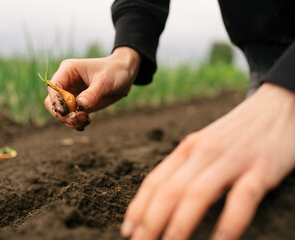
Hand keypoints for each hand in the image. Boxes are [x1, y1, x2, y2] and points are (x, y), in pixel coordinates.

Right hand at [44, 47, 140, 129]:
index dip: (57, 101)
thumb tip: (79, 106)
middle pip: (51, 102)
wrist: (125, 75)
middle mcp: (66, 82)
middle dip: (61, 114)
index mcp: (68, 70)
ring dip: (70, 120)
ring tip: (86, 120)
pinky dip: (75, 123)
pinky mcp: (78, 105)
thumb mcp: (105, 81)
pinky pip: (70, 117)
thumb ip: (92, 94)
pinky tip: (87, 122)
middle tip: (77, 119)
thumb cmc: (115, 71)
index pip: (53, 87)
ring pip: (60, 112)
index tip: (68, 111)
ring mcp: (71, 94)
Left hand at [121, 83, 294, 239]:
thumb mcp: (206, 145)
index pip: (155, 180)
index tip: (127, 230)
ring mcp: (232, 159)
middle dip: (150, 222)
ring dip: (179, 226)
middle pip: (169, 191)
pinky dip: (228, 223)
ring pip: (197, 194)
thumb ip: (186, 168)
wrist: (278, 105)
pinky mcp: (261, 167)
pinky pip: (242, 198)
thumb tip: (165, 200)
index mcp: (188, 148)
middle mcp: (204, 152)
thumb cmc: (237, 133)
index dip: (138, 207)